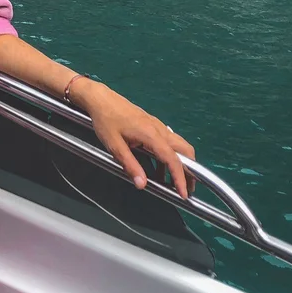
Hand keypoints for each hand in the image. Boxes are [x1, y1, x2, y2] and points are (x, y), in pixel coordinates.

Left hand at [74, 80, 195, 198]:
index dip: (180, 178)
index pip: (173, 159)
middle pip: (185, 150)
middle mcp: (160, 129)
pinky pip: (168, 142)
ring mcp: (157, 125)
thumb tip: (142, 185)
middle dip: (190, 170)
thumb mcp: (115, 146)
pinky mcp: (152, 124)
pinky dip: (169, 156)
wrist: (101, 98)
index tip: (184, 194)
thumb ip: (130, 165)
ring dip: (181, 163)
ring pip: (178, 145)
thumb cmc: (106, 120)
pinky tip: (158, 169)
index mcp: (152, 135)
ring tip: (173, 182)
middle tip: (187, 188)